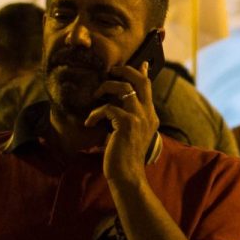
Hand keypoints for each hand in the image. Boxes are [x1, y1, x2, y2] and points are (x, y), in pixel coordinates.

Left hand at [84, 60, 158, 189]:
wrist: (127, 175)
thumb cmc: (124, 157)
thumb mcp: (131, 134)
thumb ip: (129, 118)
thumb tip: (117, 108)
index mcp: (151, 116)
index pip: (148, 87)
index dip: (143, 73)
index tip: (141, 63)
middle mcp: (148, 114)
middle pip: (140, 81)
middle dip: (125, 71)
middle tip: (112, 71)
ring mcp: (139, 118)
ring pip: (124, 88)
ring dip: (106, 87)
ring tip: (95, 95)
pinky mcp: (127, 124)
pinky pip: (108, 107)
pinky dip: (95, 113)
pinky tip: (88, 122)